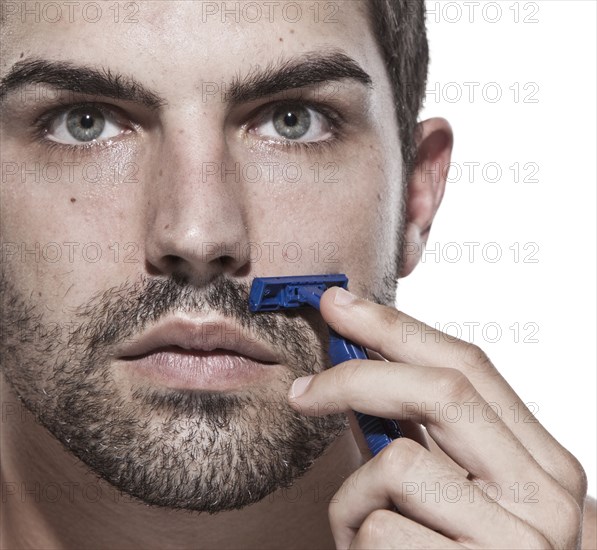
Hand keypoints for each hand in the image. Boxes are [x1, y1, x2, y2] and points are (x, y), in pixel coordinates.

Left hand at [287, 287, 586, 548]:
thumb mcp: (451, 496)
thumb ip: (421, 438)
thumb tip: (357, 369)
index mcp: (544, 466)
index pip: (470, 367)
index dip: (397, 328)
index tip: (340, 305)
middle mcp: (548, 499)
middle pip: (440, 390)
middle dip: (356, 375)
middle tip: (301, 389)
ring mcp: (516, 544)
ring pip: (397, 463)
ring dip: (353, 499)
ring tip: (364, 536)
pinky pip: (376, 529)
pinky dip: (354, 543)